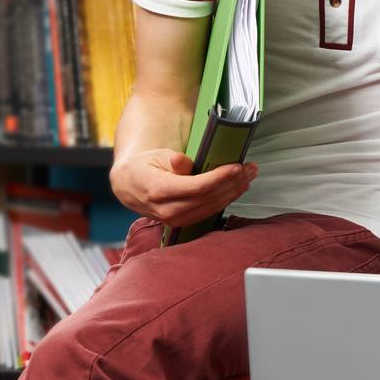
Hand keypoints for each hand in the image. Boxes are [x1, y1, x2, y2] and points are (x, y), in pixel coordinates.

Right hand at [110, 148, 256, 226]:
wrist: (129, 187)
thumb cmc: (145, 167)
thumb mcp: (156, 156)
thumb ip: (172, 160)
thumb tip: (184, 162)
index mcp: (158, 190)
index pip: (196, 187)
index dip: (219, 178)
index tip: (236, 166)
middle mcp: (167, 209)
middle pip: (208, 198)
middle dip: (233, 183)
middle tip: (250, 168)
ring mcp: (175, 220)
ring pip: (212, 207)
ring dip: (234, 191)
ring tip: (249, 175)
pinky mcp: (184, 223)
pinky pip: (210, 212)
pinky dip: (227, 199)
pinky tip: (238, 187)